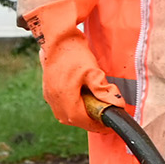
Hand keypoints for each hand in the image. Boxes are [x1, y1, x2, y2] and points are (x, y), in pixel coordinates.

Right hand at [28, 0, 121, 128]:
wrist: (56, 37)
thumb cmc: (74, 52)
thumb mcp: (93, 71)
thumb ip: (103, 90)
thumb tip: (116, 105)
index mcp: (64, 96)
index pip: (81, 119)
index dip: (96, 125)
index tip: (108, 126)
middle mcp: (53, 99)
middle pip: (73, 120)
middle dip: (89, 122)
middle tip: (104, 120)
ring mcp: (49, 95)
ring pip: (66, 115)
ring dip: (81, 116)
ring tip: (95, 112)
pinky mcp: (48, 90)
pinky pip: (61, 106)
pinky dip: (73, 108)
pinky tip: (83, 102)